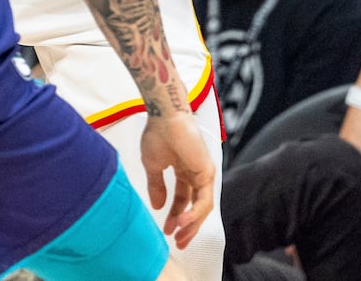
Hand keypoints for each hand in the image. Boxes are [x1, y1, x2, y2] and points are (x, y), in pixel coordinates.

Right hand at [140, 111, 215, 249]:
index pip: (182, 200)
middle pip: (195, 207)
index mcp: (184, 171)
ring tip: (178, 237)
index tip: (167, 231)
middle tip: (178, 243)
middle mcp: (196, 174)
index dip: (175, 216)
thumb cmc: (158, 134)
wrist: (164, 117)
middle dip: (187, 227)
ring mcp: (203, 174)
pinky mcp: (207, 173)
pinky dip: (194, 214)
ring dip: (191, 225)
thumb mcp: (153, 166)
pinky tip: (182, 223)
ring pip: (201, 208)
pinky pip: (203, 201)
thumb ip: (157, 186)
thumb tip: (158, 207)